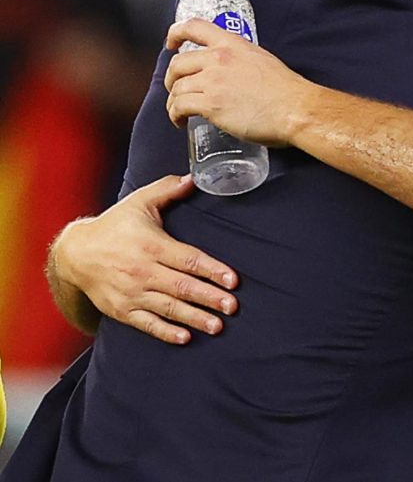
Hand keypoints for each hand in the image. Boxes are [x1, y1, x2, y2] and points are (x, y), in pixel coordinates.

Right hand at [53, 175, 238, 344]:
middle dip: (209, 297)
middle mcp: (142, 271)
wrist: (75, 253)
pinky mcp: (121, 310)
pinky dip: (165, 332)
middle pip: (182, 286)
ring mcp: (131, 293)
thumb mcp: (140, 202)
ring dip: (194, 318)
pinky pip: (146, 323)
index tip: (233, 280)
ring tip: (217, 326)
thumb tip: (194, 178)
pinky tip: (185, 337)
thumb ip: (168, 189)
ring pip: (168, 308)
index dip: (212, 270)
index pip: (188, 260)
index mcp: (152, 245)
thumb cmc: (115, 225)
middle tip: (233, 307)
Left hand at [165, 19, 310, 145]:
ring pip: (177, 87)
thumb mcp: (262, 60)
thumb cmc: (286, 90)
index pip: (194, 27)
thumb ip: (241, 60)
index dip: (175, 34)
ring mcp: (213, 81)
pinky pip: (180, 106)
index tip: (171, 43)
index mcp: (232, 45)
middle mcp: (219, 59)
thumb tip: (233, 73)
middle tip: (176, 89)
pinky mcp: (211, 104)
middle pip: (177, 63)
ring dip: (173, 101)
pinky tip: (181, 121)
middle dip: (172, 79)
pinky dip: (175, 115)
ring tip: (180, 112)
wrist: (294, 108)